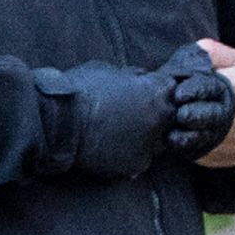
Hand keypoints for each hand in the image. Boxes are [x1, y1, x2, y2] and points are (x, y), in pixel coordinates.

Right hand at [57, 60, 192, 178]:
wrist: (62, 121)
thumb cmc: (82, 89)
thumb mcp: (110, 70)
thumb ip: (133, 76)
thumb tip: (141, 78)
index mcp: (157, 91)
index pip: (173, 89)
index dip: (159, 90)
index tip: (147, 92)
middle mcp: (161, 119)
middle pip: (170, 118)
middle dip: (156, 114)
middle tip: (133, 114)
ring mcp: (151, 144)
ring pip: (158, 141)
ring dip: (146, 136)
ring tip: (121, 132)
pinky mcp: (137, 164)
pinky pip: (140, 159)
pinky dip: (130, 154)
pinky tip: (113, 148)